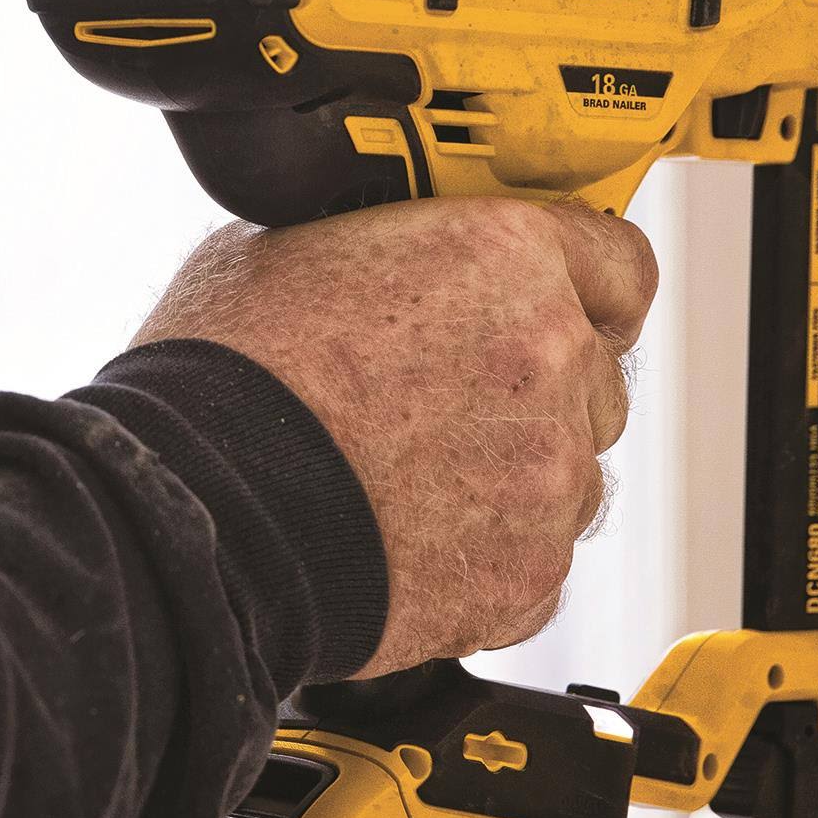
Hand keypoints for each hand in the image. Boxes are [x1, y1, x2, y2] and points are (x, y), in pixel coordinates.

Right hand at [134, 197, 654, 677]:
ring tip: (407, 479)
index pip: (620, 265)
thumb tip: (394, 251)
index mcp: (507, 257)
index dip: (583, 287)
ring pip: (569, 474)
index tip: (560, 305)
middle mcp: (550, 359)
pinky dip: (487, 555)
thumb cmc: (224, 375)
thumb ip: (390, 244)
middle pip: (593, 376)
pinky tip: (406, 537)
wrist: (198, 508)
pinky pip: (536, 560)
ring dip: (512, 475)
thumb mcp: (290, 246)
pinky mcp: (526, 573)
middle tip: (437, 403)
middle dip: (530, 390)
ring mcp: (549, 475)